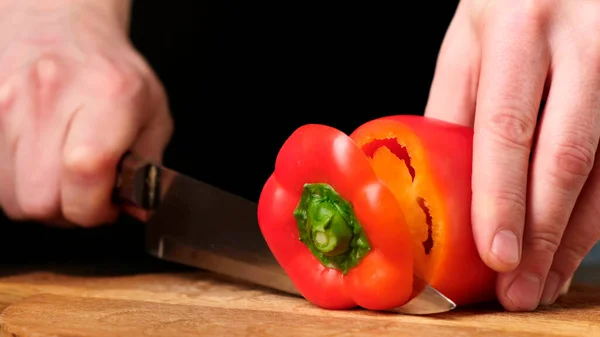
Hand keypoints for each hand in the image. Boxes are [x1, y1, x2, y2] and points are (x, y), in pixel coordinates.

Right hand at [0, 1, 172, 226]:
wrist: (60, 30)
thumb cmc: (111, 74)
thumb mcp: (153, 115)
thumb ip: (150, 167)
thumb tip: (142, 209)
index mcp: (107, 96)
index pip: (85, 171)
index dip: (95, 207)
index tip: (109, 206)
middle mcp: (51, 97)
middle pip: (40, 199)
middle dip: (70, 211)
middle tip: (88, 194)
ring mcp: (8, 106)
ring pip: (12, 198)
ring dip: (43, 202)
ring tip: (65, 178)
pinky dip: (21, 187)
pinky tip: (43, 167)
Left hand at [425, 0, 599, 310]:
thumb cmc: (510, 3)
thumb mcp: (471, 40)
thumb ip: (456, 105)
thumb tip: (436, 184)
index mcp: (517, 30)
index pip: (507, 128)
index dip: (502, 200)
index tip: (496, 256)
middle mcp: (580, 43)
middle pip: (566, 158)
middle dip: (543, 237)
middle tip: (520, 291)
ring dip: (574, 238)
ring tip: (546, 283)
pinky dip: (596, 215)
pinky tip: (573, 246)